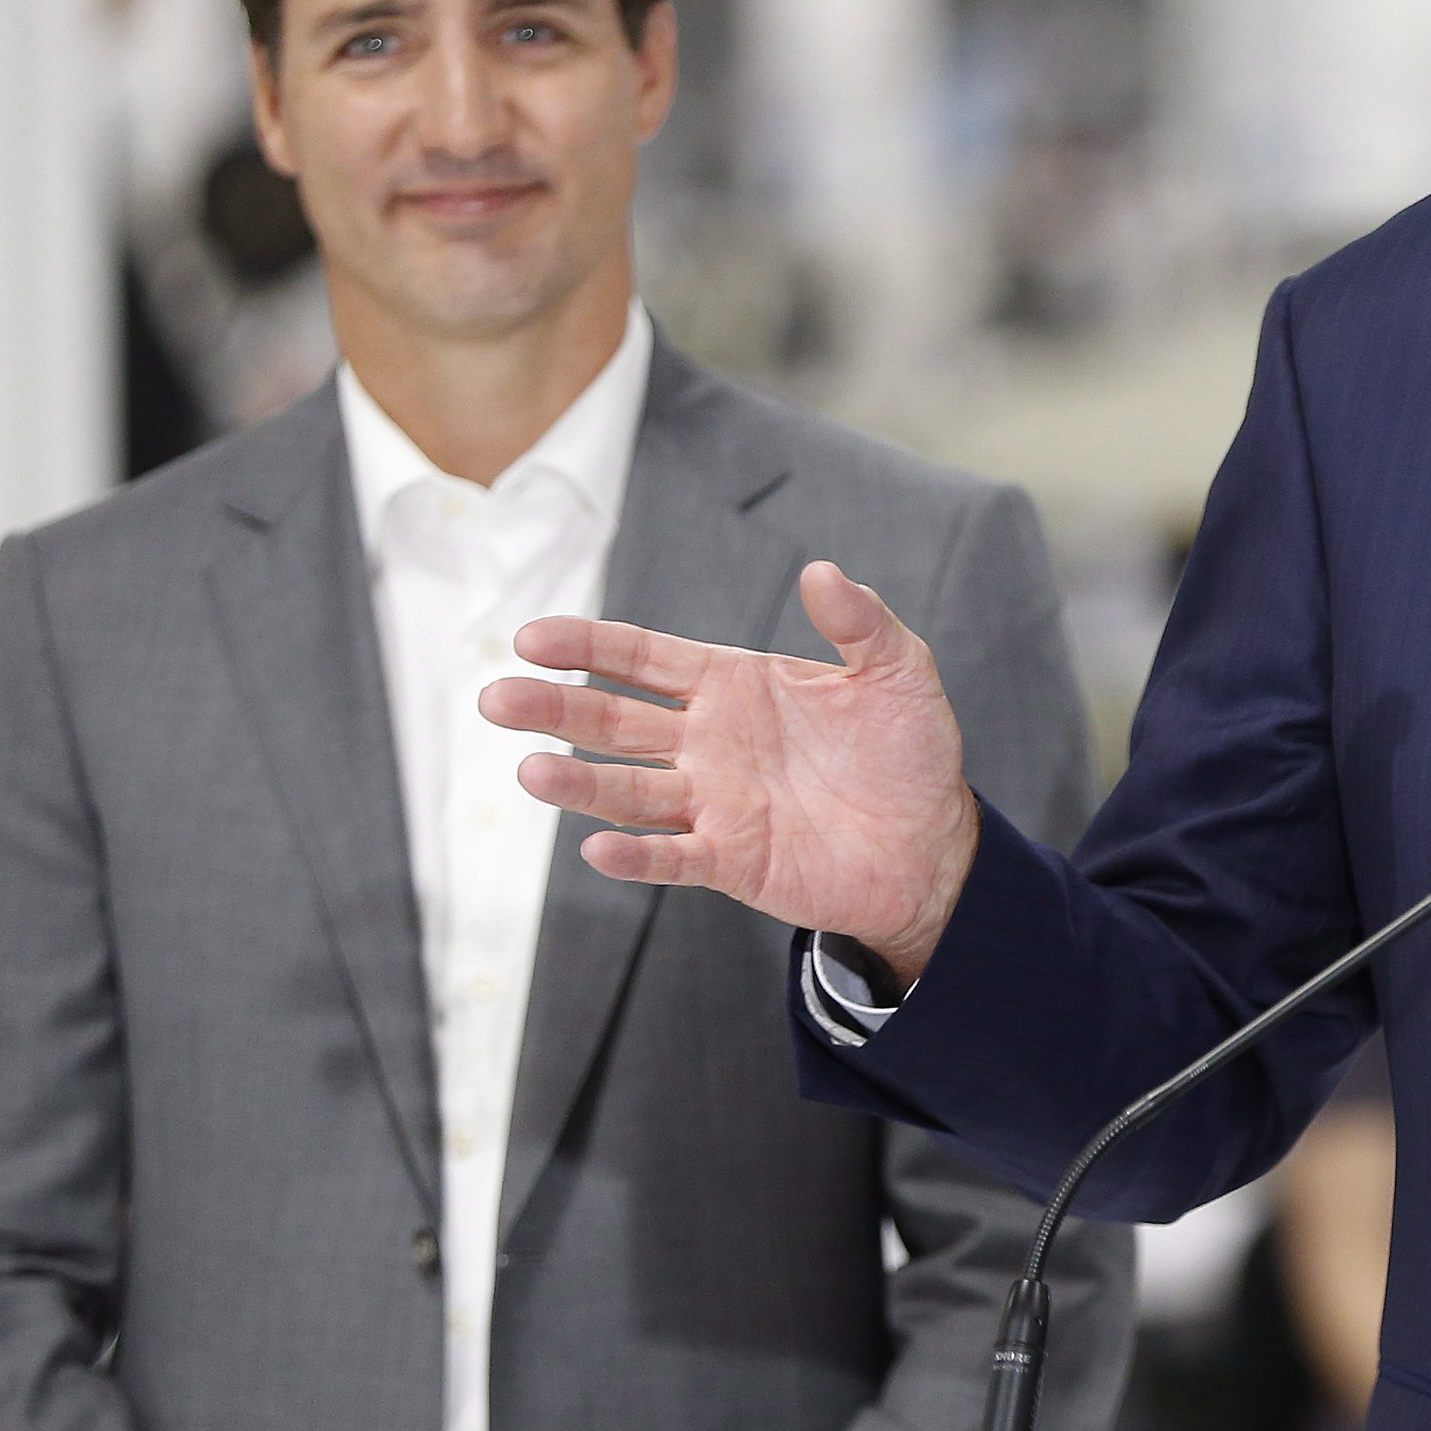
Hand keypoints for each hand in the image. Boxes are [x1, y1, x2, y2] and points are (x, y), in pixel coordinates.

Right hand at [482, 561, 980, 984]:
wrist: (934, 844)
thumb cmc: (909, 752)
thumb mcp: (897, 674)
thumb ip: (860, 623)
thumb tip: (821, 570)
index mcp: (733, 684)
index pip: (643, 657)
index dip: (587, 645)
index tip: (530, 637)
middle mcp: (708, 741)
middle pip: (611, 718)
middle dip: (554, 706)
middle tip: (496, 697)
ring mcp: (712, 803)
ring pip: (625, 789)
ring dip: (577, 782)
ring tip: (530, 771)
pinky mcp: (729, 861)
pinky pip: (670, 857)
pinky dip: (635, 854)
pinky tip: (598, 848)